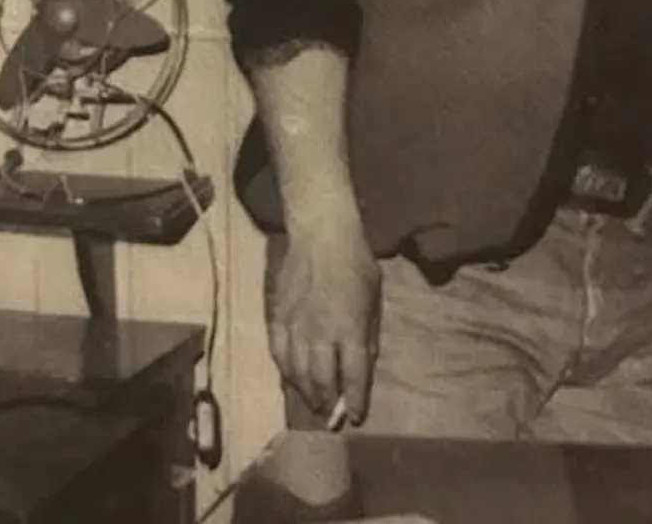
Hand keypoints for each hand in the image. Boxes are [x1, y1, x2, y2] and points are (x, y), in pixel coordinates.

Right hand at [267, 217, 380, 424]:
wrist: (321, 234)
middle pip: (321, 380)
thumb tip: (363, 365)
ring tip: (312, 399)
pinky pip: (277, 352)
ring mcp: (295, 325)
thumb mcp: (374, 299)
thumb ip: (368, 335)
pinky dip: (284, 370)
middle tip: (329, 412)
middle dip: (327, 401)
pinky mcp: (277, 316)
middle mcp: (321, 332)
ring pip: (297, 371)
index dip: (355, 401)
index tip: (356, 416)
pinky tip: (290, 377)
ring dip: (305, 390)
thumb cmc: (355, 264)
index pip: (353, 376)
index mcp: (350, 328)